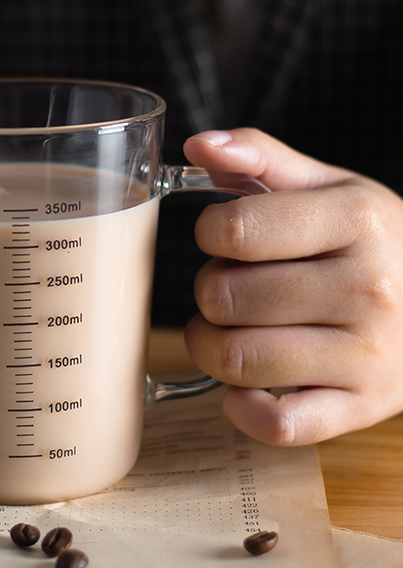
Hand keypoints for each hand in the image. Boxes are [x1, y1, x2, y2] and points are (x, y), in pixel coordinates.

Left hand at [181, 128, 402, 444]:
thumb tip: (198, 142)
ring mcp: (369, 355)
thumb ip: (260, 156)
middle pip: (224, 297)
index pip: (234, 230)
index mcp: (358, 221)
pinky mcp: (364, 408)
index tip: (224, 237)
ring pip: (237, 360)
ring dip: (211, 346)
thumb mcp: (328, 186)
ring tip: (230, 329)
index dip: (209, 232)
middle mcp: (369, 288)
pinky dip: (243, 407)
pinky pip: (278, 424)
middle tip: (231, 286)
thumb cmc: (369, 240)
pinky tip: (248, 381)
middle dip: (209, 290)